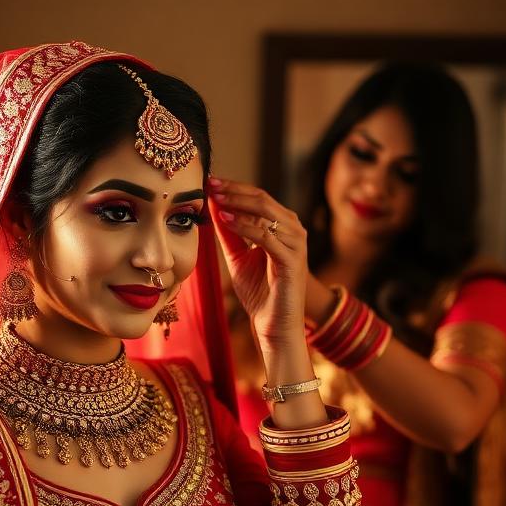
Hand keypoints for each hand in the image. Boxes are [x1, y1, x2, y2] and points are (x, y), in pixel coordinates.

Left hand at [208, 177, 308, 348]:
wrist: (273, 324)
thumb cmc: (260, 292)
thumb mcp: (238, 257)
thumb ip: (230, 234)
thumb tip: (215, 208)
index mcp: (282, 227)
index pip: (258, 197)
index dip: (234, 188)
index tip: (210, 181)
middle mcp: (293, 230)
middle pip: (262, 199)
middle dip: (234, 190)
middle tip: (211, 184)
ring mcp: (295, 244)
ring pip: (266, 213)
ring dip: (238, 204)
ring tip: (215, 199)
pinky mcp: (292, 260)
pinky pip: (267, 236)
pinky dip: (245, 227)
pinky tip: (226, 221)